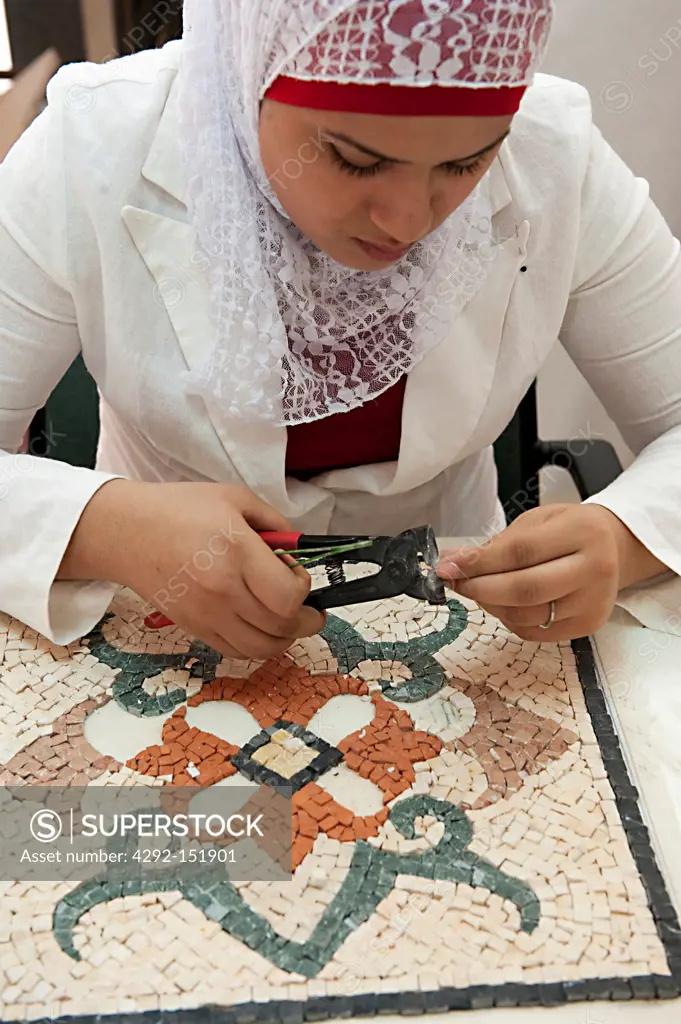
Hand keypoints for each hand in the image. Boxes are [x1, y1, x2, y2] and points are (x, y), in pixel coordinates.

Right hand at [58, 479, 325, 658]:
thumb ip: (275, 522)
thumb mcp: (235, 498)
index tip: (298, 574)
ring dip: (285, 638)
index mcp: (237, 552)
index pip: (288, 596)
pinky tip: (259, 626)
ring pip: (262, 649)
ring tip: (287, 620)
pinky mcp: (194, 628)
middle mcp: (223, 590)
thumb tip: (298, 551)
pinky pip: (236, 652)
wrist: (126, 532)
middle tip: (309, 607)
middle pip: (282, 627)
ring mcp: (207, 614)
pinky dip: (257, 646)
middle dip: (306, 620)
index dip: (304, 590)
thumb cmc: (180, 509)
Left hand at [437, 504, 667, 640]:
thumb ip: (498, 543)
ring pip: (527, 615)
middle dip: (480, 588)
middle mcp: (595, 569)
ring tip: (477, 589)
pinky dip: (508, 619)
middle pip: (525, 590)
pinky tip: (501, 603)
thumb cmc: (569, 530)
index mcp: (583, 532)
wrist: (613, 549)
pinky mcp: (587, 626)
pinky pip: (535, 631)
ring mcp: (593, 602)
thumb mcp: (537, 521)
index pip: (521, 552)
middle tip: (454, 582)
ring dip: (491, 605)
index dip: (479, 562)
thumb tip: (452, 562)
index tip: (448, 566)